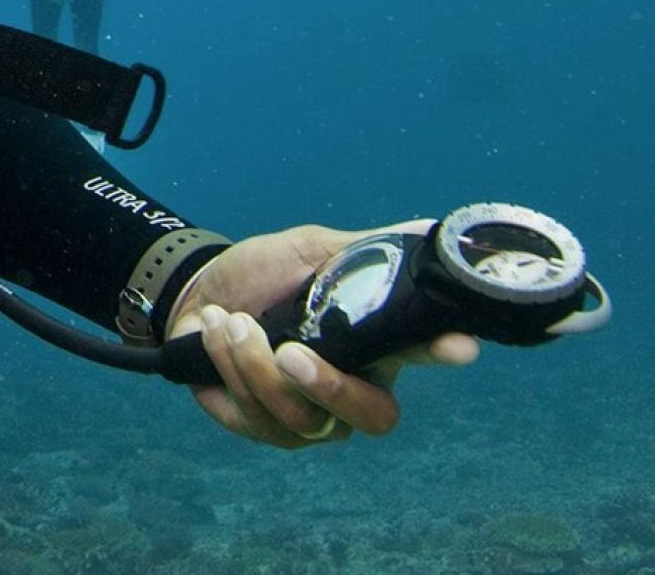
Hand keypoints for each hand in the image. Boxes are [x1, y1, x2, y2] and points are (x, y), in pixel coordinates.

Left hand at [166, 222, 479, 448]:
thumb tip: (426, 227)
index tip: (458, 346)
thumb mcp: (311, 252)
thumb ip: (363, 250)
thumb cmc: (265, 274)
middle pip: (373, 417)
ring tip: (231, 320)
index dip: (442, 352)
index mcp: (378, 344)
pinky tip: (213, 329)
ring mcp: (311, 417)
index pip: (423, 352)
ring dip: (256, 365)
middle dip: (328, 387)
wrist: (197, 293)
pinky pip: (255, 417)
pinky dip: (228, 367)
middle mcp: (354, 389)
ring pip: (302, 419)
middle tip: (288, 351)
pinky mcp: (263, 427)